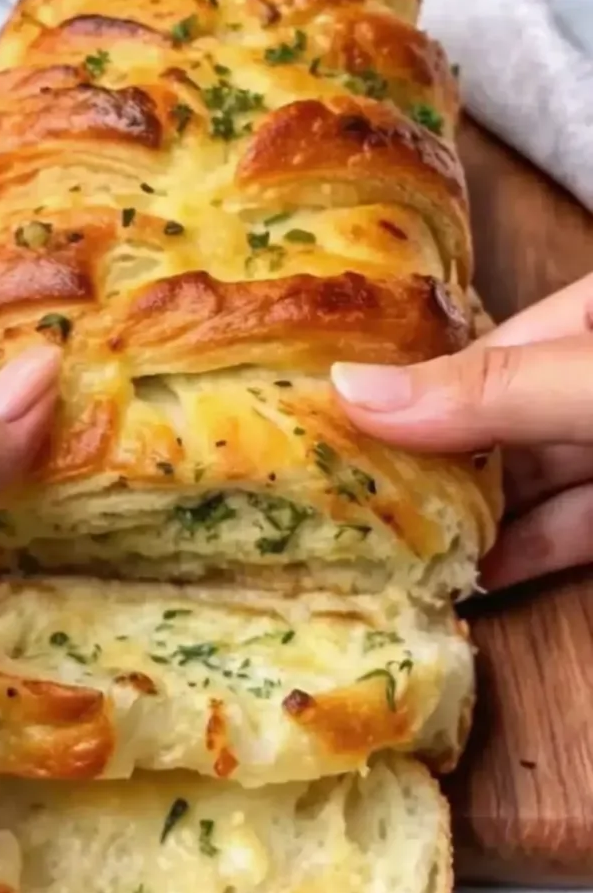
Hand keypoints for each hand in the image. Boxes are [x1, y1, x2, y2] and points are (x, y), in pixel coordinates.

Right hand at [331, 274, 592, 591]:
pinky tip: (474, 577)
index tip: (324, 432)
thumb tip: (347, 389)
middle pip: (493, 420)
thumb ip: (490, 391)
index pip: (475, 350)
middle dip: (424, 464)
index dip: (403, 390)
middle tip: (339, 507)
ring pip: (530, 482)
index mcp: (585, 315)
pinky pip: (573, 529)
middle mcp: (587, 378)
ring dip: (468, 520)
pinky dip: (527, 554)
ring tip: (388, 554)